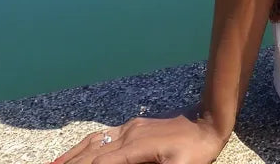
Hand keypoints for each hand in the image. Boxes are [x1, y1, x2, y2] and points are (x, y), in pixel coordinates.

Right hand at [49, 111, 228, 163]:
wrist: (208, 122)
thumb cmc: (196, 153)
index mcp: (136, 147)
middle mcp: (128, 134)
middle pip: (90, 154)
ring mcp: (129, 128)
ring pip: (92, 142)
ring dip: (71, 157)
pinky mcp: (133, 126)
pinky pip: (102, 135)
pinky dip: (83, 146)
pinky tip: (75, 154)